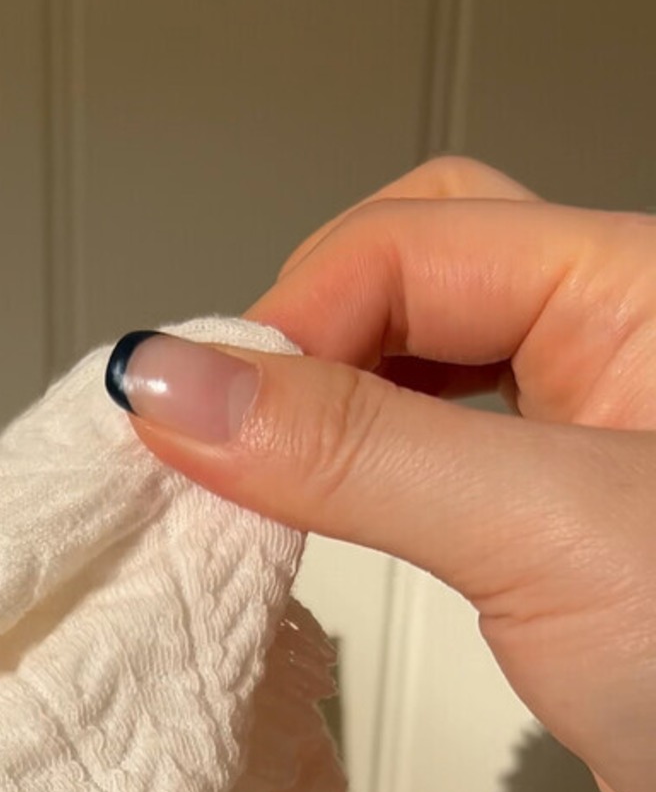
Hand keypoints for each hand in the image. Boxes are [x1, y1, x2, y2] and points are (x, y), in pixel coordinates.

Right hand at [107, 156, 655, 791]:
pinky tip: (320, 528)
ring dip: (325, 417)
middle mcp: (621, 351)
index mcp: (643, 291)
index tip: (197, 424)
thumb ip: (358, 450)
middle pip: (412, 275)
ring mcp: (592, 451)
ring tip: (254, 482)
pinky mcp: (564, 549)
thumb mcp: (544, 532)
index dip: (290, 322)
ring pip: (417, 372)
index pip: (410, 242)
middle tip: (226, 439)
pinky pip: (433, 472)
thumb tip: (181, 380)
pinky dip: (358, 489)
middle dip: (305, 345)